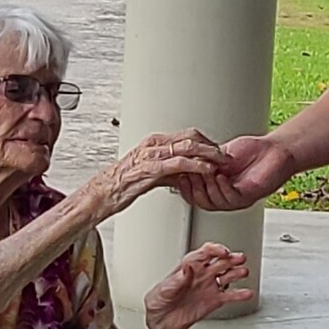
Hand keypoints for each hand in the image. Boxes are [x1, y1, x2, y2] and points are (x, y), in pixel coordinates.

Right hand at [92, 129, 228, 217]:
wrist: (103, 193)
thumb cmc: (123, 184)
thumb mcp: (151, 174)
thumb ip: (169, 171)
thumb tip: (184, 174)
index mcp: (155, 143)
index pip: (187, 135)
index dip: (206, 142)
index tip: (218, 151)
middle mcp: (154, 145)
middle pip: (191, 136)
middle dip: (211, 145)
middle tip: (224, 156)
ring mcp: (153, 155)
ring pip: (188, 146)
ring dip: (209, 153)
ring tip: (221, 161)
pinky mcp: (152, 169)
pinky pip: (180, 163)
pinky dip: (197, 165)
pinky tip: (207, 170)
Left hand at [145, 243, 252, 328]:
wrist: (164, 323)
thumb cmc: (160, 303)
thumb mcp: (163, 290)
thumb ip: (176, 280)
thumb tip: (186, 269)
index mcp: (189, 266)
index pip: (205, 252)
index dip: (215, 249)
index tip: (222, 252)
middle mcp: (202, 273)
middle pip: (220, 261)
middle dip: (231, 258)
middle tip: (239, 258)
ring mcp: (210, 286)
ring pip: (227, 275)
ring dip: (237, 272)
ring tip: (244, 272)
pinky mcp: (214, 300)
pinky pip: (230, 295)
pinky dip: (239, 294)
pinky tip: (247, 293)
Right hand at [177, 133, 295, 211]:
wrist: (275, 150)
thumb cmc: (253, 151)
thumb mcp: (220, 153)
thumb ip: (203, 158)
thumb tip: (182, 159)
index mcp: (216, 185)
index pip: (193, 193)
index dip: (183, 185)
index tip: (177, 172)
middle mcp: (224, 194)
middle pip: (200, 201)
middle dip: (192, 186)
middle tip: (189, 172)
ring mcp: (236, 197)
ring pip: (214, 201)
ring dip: (207, 186)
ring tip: (205, 171)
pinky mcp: (248, 196)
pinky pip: (231, 198)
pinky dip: (223, 187)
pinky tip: (220, 177)